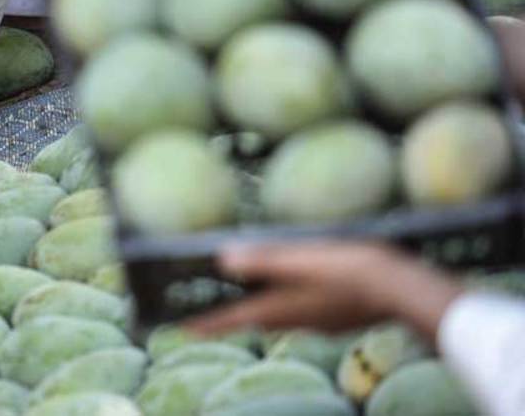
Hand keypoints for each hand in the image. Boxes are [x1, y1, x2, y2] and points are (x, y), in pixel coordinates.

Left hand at [184, 242, 465, 340]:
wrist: (403, 290)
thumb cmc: (350, 270)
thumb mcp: (302, 259)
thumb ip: (263, 260)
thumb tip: (223, 259)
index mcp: (284, 308)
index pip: (237, 318)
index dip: (210, 322)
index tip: (185, 329)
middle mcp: (298, 321)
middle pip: (255, 321)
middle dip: (232, 318)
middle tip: (210, 315)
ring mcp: (320, 322)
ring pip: (280, 319)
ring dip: (258, 312)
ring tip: (244, 303)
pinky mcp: (338, 316)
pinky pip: (302, 314)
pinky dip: (286, 306)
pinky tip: (293, 295)